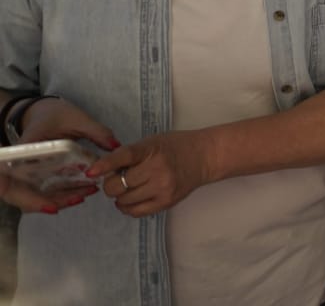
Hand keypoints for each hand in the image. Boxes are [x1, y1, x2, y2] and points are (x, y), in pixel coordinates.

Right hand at [0, 96, 116, 214]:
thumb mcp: (76, 118)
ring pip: (29, 197)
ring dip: (56, 200)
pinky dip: (58, 196)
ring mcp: (21, 173)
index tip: (50, 207)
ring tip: (87, 194)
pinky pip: (39, 192)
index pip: (10, 174)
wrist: (41, 113)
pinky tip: (81, 193)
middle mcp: (16, 164)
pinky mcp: (31, 177)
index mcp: (24, 147)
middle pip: (19, 194)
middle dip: (47, 202)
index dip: (23, 194)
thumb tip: (115, 146)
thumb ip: (95, 130)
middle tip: (79, 198)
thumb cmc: (54, 114)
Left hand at [88, 130, 214, 216]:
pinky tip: (133, 198)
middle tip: (119, 179)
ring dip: (120, 196)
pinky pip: (135, 212)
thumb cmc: (175, 146)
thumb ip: (131, 155)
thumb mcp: (152, 142)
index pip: (124, 157)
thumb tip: (103, 173)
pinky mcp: (166, 202)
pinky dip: (128, 207)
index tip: (90, 172)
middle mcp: (157, 169)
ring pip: (123, 201)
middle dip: (111, 184)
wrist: (204, 156)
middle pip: (118, 185)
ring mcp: (162, 188)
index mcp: (152, 149)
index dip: (105, 165)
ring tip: (130, 188)